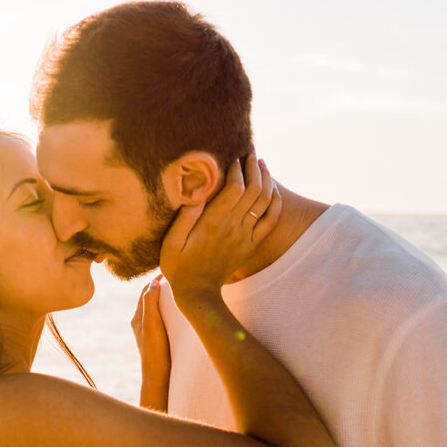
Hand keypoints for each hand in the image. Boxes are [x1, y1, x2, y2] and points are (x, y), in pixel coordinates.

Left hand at [132, 277, 169, 410]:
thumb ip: (150, 303)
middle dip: (161, 287)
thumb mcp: (151, 324)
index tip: (170, 270)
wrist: (157, 377)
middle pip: (151, 298)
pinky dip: (169, 311)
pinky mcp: (157, 339)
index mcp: (138, 317)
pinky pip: (162, 319)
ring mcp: (149, 332)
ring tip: (179, 290)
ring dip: (165, 299)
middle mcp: (141, 323)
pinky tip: (179, 313)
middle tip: (176, 277)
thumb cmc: (154, 350)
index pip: (146, 291)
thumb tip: (153, 283)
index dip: (156, 280)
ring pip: (157, 309)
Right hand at [158, 154, 280, 302]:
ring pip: (265, 201)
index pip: (235, 187)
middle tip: (250, 152)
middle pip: (253, 189)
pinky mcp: (251, 245)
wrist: (197, 293)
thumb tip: (196, 189)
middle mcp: (233, 226)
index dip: (237, 169)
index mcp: (213, 222)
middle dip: (253, 167)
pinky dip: (275, 202)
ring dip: (266, 180)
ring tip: (261, 164)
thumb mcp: (171, 241)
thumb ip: (185, 216)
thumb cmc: (177, 266)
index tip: (233, 157)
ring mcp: (245, 236)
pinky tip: (273, 190)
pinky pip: (271, 220)